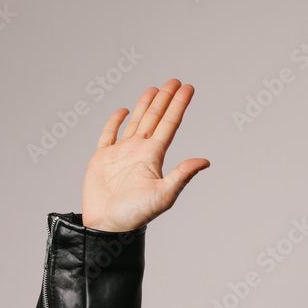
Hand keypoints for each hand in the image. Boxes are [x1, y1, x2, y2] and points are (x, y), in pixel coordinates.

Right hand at [82, 79, 209, 231]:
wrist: (107, 226)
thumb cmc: (135, 215)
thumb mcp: (163, 195)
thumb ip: (182, 175)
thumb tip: (205, 161)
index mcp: (153, 156)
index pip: (169, 124)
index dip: (178, 105)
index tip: (188, 88)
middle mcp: (139, 151)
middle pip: (155, 118)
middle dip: (165, 99)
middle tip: (175, 80)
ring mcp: (120, 154)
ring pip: (135, 122)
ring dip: (145, 105)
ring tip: (154, 89)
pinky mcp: (101, 159)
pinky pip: (108, 135)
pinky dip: (115, 121)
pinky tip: (123, 111)